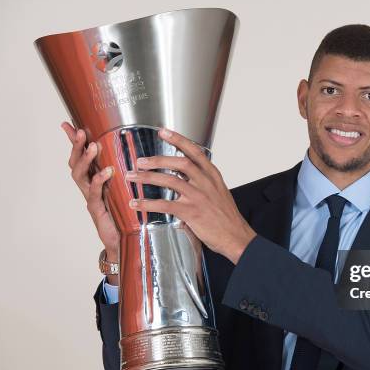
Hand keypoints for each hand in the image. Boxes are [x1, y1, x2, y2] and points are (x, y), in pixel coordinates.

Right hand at [61, 121, 119, 265]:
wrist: (124, 240)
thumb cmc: (126, 214)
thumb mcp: (126, 189)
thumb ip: (126, 174)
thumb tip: (136, 154)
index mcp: (95, 180)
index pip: (81, 157)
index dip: (74, 142)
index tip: (67, 124)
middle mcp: (90, 188)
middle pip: (75, 163)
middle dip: (76, 146)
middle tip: (80, 132)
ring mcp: (91, 198)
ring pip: (80, 176)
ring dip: (86, 159)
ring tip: (93, 146)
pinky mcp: (97, 209)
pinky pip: (94, 193)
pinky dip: (99, 180)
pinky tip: (106, 171)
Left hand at [125, 128, 255, 263]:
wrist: (236, 237)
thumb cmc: (227, 218)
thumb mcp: (220, 193)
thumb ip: (204, 184)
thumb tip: (187, 179)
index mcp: (212, 176)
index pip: (195, 152)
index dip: (178, 140)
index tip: (164, 132)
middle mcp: (205, 183)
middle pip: (179, 162)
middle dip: (157, 159)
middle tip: (141, 161)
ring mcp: (198, 197)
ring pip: (169, 180)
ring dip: (147, 177)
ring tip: (133, 177)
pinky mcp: (191, 212)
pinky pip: (165, 205)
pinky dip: (148, 203)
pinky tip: (137, 203)